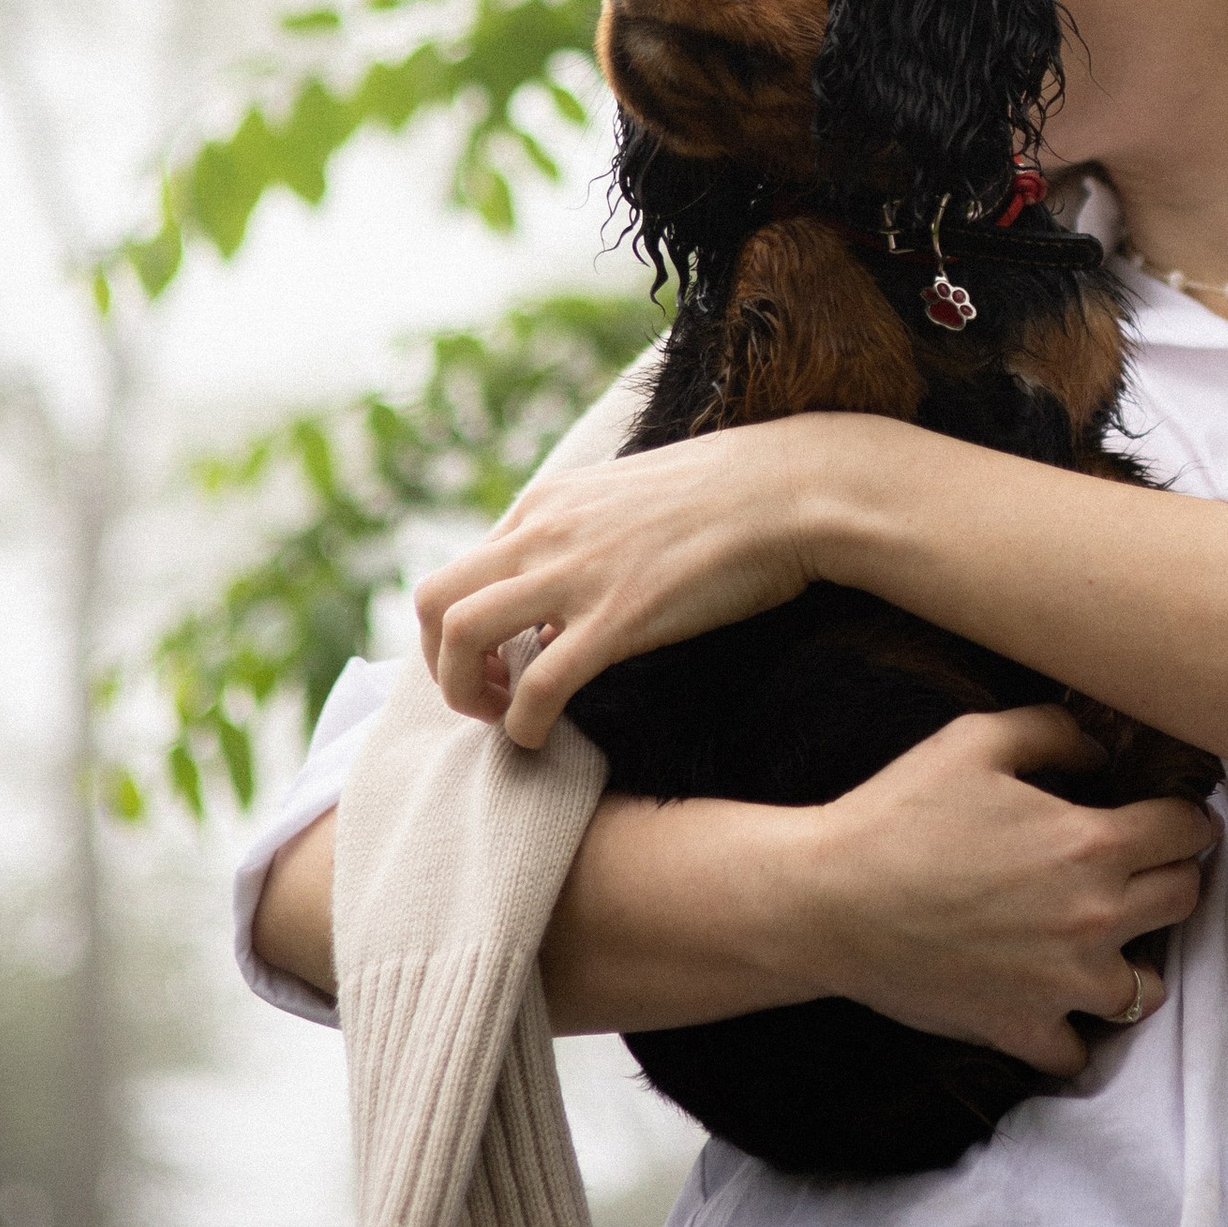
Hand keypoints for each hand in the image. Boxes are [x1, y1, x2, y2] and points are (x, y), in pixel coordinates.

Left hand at [415, 422, 842, 746]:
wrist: (795, 488)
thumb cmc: (732, 498)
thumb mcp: (632, 498)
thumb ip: (588, 537)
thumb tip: (572, 593)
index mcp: (547, 502)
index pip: (462, 569)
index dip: (463, 630)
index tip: (501, 664)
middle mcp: (544, 532)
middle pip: (432, 600)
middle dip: (439, 664)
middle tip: (488, 696)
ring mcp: (576, 574)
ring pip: (460, 634)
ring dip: (466, 692)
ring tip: (505, 717)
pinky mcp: (619, 617)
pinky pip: (537, 685)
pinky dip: (522, 725)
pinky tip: (542, 738)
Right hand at [796, 705, 1219, 1076]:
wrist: (831, 901)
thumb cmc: (901, 812)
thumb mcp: (976, 739)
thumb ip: (1053, 732)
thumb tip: (1101, 751)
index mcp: (1090, 843)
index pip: (1185, 831)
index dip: (1184, 817)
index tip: (1173, 819)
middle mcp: (1094, 919)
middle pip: (1182, 900)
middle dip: (1171, 875)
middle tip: (1141, 868)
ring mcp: (1062, 985)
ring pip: (1148, 988)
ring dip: (1135, 960)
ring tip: (1104, 942)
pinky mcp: (1022, 1030)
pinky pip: (1078, 1051)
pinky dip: (1074, 1031)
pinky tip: (1056, 1002)